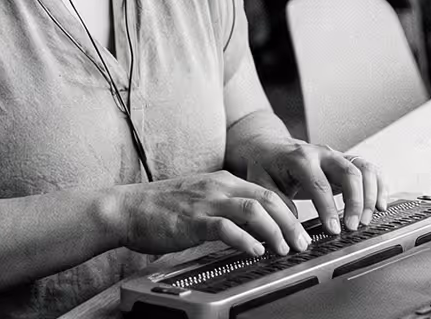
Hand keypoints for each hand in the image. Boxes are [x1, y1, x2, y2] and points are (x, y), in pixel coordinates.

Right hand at [110, 171, 311, 257]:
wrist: (127, 208)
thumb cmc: (161, 208)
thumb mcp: (200, 198)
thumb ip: (225, 206)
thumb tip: (250, 226)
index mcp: (223, 181)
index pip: (266, 191)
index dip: (288, 211)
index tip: (300, 230)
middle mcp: (218, 187)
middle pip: (268, 198)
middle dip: (291, 222)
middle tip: (303, 243)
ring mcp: (206, 202)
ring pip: (253, 210)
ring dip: (275, 231)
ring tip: (285, 249)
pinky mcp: (193, 220)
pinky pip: (226, 228)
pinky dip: (245, 239)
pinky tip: (255, 251)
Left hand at [247, 139, 386, 234]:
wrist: (271, 148)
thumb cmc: (266, 166)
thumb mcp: (260, 183)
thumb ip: (275, 201)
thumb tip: (293, 223)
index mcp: (300, 158)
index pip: (319, 185)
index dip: (328, 209)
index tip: (333, 230)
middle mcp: (323, 154)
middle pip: (350, 173)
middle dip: (356, 202)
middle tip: (354, 227)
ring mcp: (337, 156)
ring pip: (364, 169)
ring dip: (371, 195)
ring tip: (368, 219)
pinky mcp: (347, 161)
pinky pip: (370, 169)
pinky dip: (380, 186)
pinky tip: (381, 205)